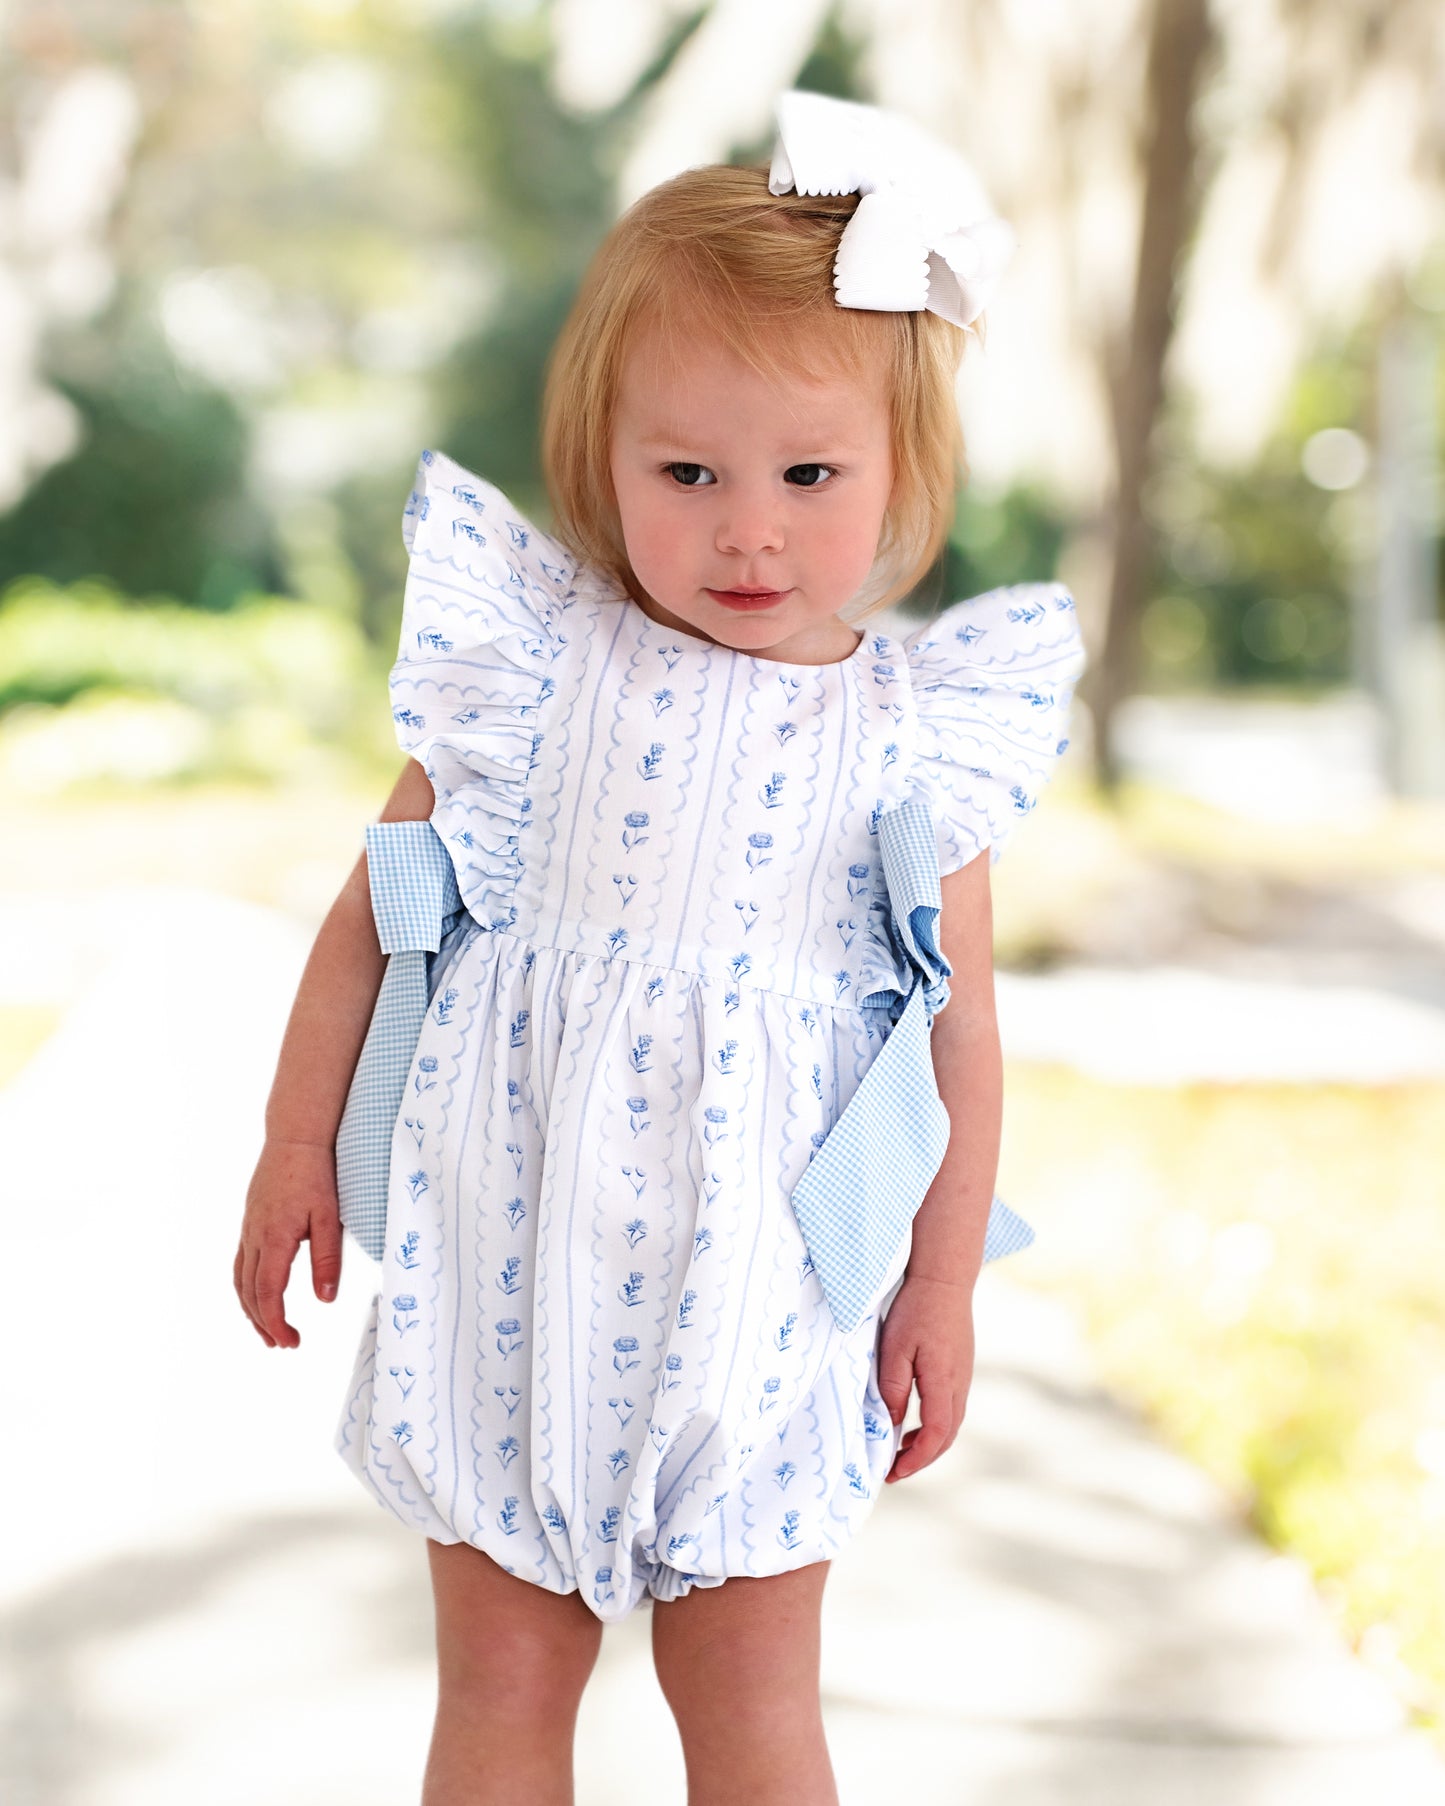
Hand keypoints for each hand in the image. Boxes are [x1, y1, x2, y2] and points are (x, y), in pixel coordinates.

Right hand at [234, 1138, 342, 1348]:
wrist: (295, 1137)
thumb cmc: (317, 1173)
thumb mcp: (331, 1218)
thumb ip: (328, 1260)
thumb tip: (325, 1300)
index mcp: (274, 1238)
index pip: (268, 1293)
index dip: (276, 1322)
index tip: (290, 1342)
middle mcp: (254, 1236)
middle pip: (249, 1292)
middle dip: (262, 1323)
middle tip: (281, 1344)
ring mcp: (248, 1228)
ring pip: (240, 1279)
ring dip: (250, 1308)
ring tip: (266, 1329)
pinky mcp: (250, 1220)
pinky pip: (240, 1261)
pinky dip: (246, 1285)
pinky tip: (257, 1292)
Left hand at [877, 1275, 975, 1483]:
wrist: (944, 1281)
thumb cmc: (916, 1311)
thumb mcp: (894, 1349)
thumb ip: (893, 1389)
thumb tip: (894, 1424)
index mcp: (943, 1382)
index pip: (935, 1435)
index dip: (916, 1459)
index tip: (893, 1471)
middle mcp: (959, 1385)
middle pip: (946, 1437)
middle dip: (921, 1459)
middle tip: (893, 1471)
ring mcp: (963, 1378)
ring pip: (950, 1425)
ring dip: (928, 1444)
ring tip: (900, 1453)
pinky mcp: (961, 1370)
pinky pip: (950, 1409)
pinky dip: (933, 1426)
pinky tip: (914, 1424)